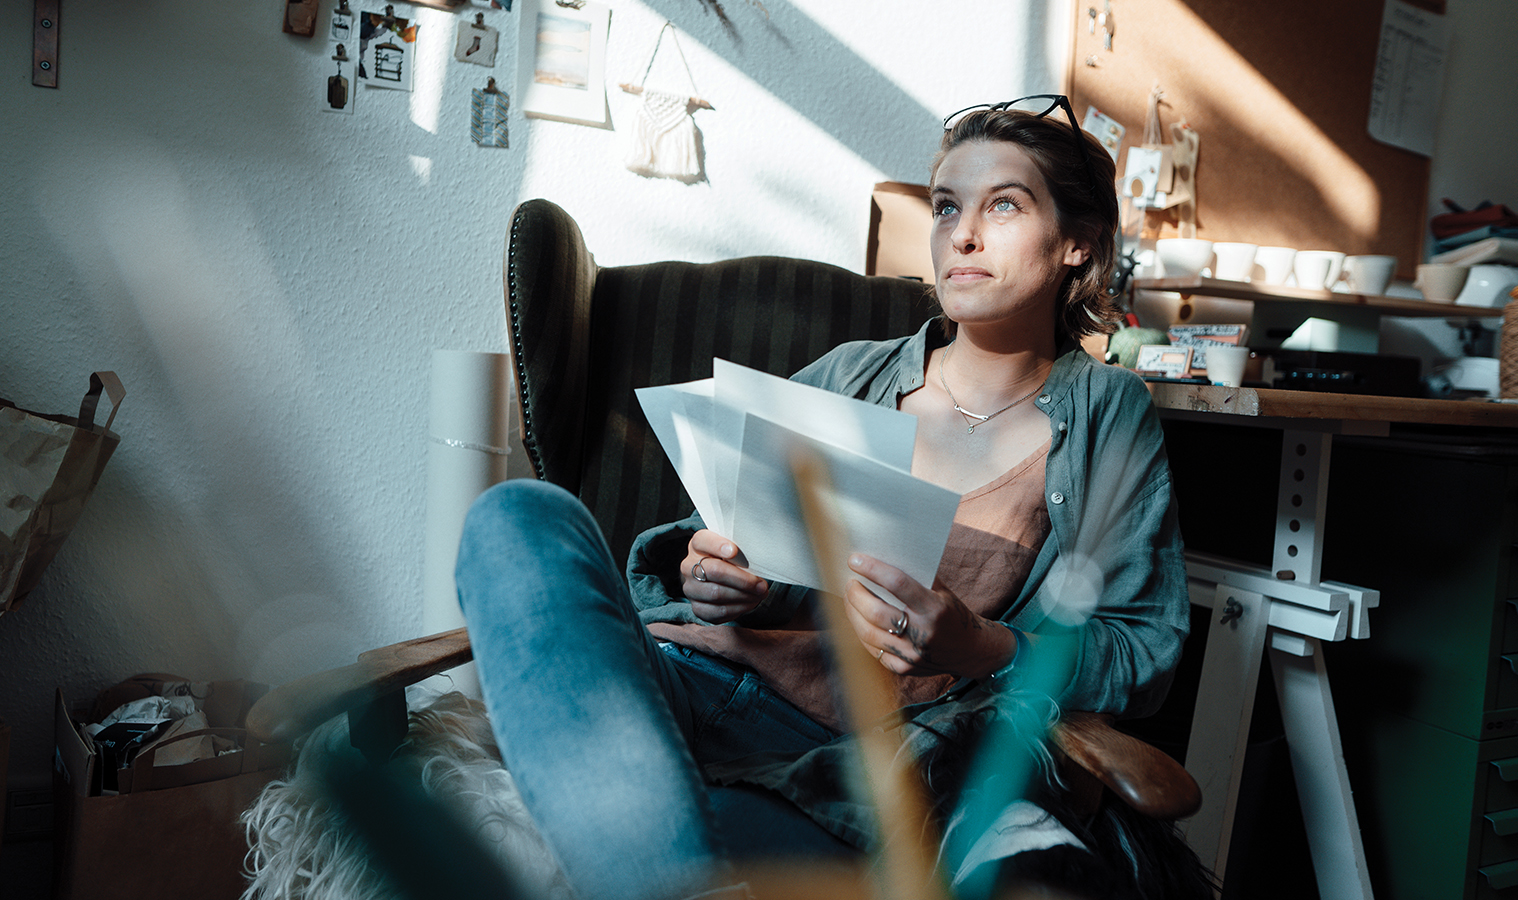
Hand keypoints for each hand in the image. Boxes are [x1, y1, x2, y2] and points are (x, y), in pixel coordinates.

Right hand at [681, 530, 768, 623]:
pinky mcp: (697, 607)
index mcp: (698, 544)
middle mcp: (688, 566)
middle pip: (714, 571)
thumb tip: (759, 561)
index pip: (703, 541)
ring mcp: (691, 588)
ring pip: (716, 594)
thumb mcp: (733, 547)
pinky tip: (750, 603)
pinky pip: (718, 611)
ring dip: (743, 596)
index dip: (718, 546)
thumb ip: (741, 549)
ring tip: (759, 594)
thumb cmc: (730, 559)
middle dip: (742, 580)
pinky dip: (738, 608)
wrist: (716, 578)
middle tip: (761, 585)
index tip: (734, 551)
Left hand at [843, 554, 1016, 678]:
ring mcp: (912, 655)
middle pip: (875, 612)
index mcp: (934, 609)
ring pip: (868, 633)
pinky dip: (861, 632)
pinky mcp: (904, 669)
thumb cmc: (952, 614)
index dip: (872, 569)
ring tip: (849, 598)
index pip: (897, 583)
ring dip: (852, 612)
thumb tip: (881, 558)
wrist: (971, 651)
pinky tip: (858, 620)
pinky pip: (872, 650)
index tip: (854, 560)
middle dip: (856, 594)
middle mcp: (923, 633)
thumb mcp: (942, 591)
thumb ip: (916, 577)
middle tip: (850, 582)